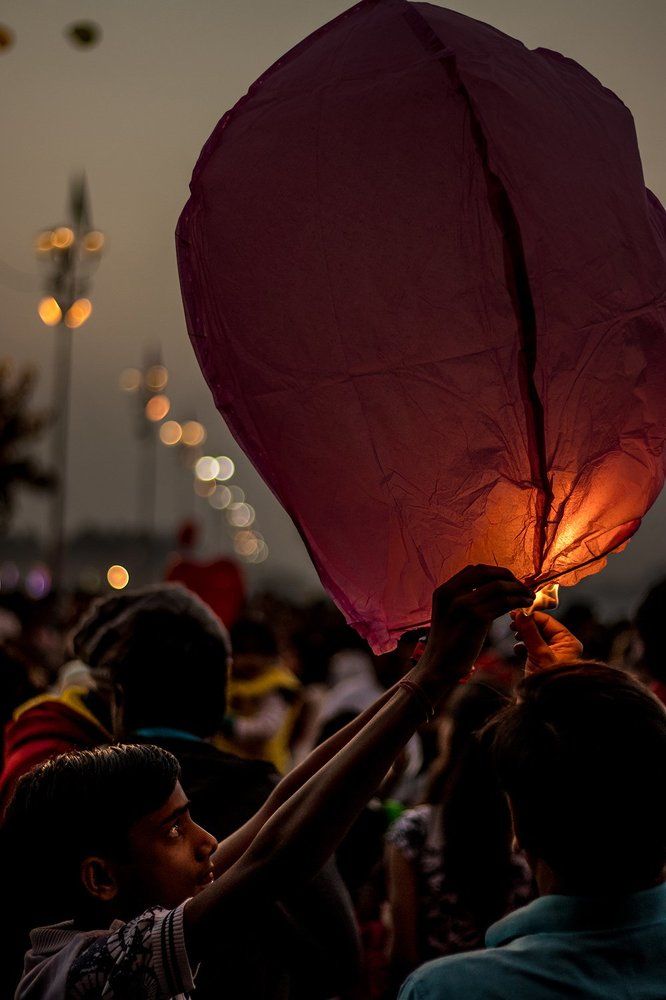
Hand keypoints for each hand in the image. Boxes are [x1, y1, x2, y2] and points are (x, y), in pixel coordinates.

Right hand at [416, 565, 534, 688]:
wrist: (439, 666)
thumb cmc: (448, 643)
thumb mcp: (448, 614)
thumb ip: (463, 599)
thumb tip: (489, 589)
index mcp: (444, 590)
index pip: (474, 570)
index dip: (494, 572)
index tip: (508, 581)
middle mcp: (452, 593)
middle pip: (486, 573)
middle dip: (508, 577)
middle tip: (522, 587)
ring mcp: (464, 604)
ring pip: (498, 586)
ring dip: (518, 589)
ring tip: (528, 596)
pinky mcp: (477, 618)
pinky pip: (503, 602)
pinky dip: (517, 601)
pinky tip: (524, 605)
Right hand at [510, 610, 582, 674]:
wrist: (544, 707)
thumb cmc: (548, 681)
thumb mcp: (539, 654)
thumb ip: (529, 632)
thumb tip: (521, 613)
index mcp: (568, 642)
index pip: (548, 621)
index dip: (531, 616)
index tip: (515, 613)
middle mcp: (562, 646)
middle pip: (541, 628)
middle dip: (526, 625)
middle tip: (512, 623)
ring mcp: (551, 655)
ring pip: (535, 637)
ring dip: (524, 635)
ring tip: (515, 635)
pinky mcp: (541, 663)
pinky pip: (532, 648)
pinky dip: (523, 646)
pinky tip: (518, 649)